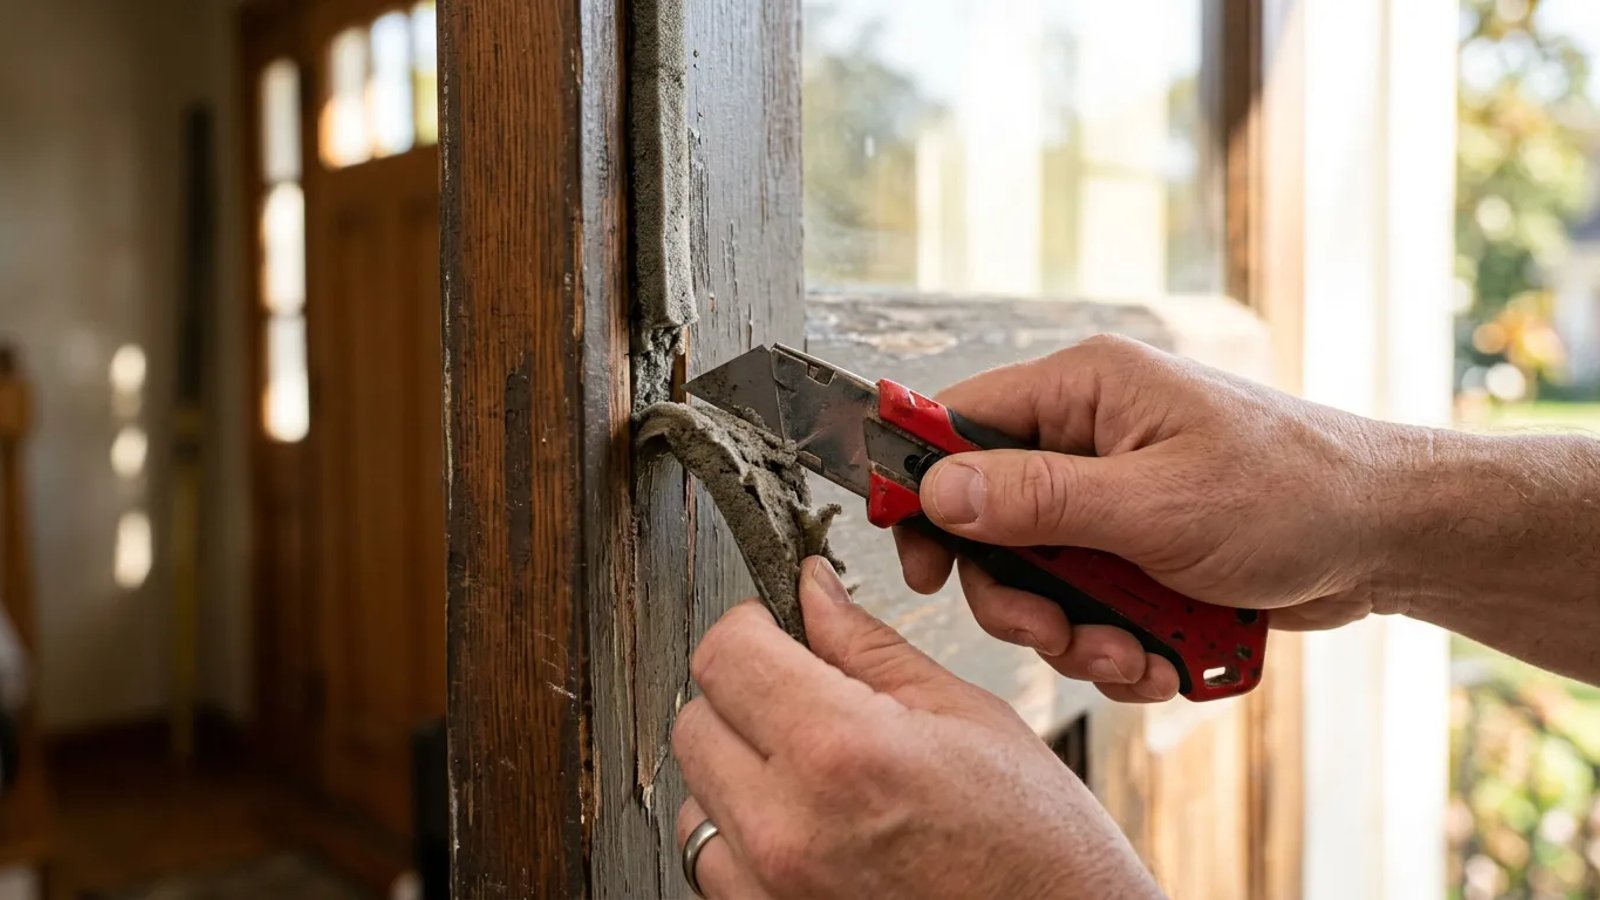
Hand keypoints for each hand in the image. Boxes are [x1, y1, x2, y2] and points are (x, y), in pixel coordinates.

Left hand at [672, 557, 1160, 899]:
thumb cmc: (1037, 844)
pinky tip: (810, 827)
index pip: (726, 654)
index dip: (752, 626)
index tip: (777, 628)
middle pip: (695, 722)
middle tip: (802, 696)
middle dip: (742, 695)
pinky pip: (715, 867)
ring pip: (695, 799)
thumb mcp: (965, 715)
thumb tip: (811, 592)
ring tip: (817, 776)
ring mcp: (773, 890)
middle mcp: (788, 827)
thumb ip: (867, 648)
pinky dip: (745, 839)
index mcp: (841, 750)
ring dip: (737, 773)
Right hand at [895, 334, 1415, 701]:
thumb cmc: (1293, 493)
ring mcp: (1113, 496)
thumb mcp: (1155, 503)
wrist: (1390, 539)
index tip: (920, 562)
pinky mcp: (1138, 548)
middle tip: (1054, 632)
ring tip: (1135, 658)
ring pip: (1039, 575)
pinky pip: (1089, 603)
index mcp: (1083, 390)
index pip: (959, 424)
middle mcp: (1088, 436)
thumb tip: (940, 488)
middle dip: (1020, 593)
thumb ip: (1039, 498)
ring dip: (1075, 632)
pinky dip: (1116, 642)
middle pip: (991, 520)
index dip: (923, 491)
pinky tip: (1162, 660)